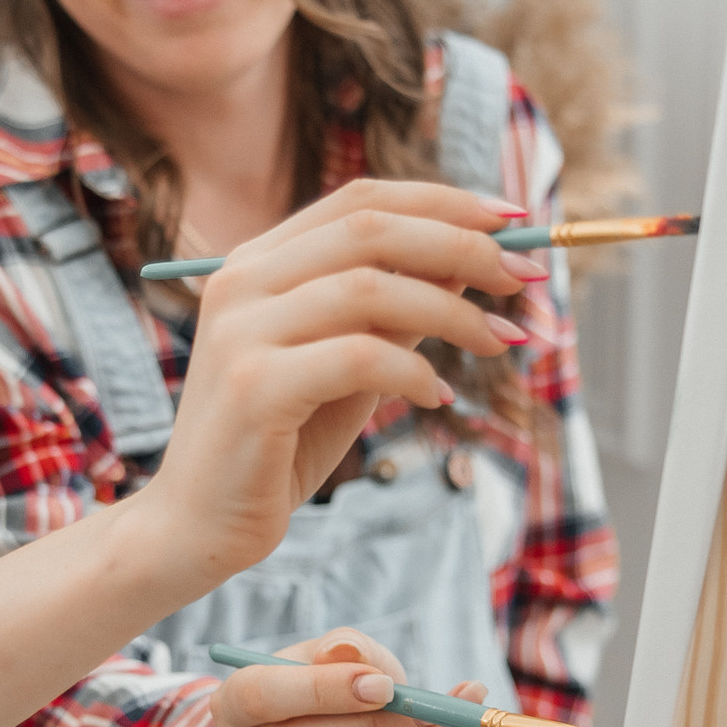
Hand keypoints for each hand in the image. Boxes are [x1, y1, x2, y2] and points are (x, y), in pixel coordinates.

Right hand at [139, 179, 543, 586]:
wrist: (201, 525)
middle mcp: (242, 281)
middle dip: (463, 245)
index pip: (360, 201)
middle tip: (524, 279)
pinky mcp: (253, 387)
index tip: (514, 223)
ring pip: (373, 288)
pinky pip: (360, 357)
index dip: (444, 201)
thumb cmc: (280, 444)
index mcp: (258, 262)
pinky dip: (414, 372)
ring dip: (454, 311)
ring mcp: (242, 331)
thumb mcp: (350, 366)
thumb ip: (396, 312)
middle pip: (372, 228)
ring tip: (498, 342)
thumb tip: (473, 259)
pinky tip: (438, 397)